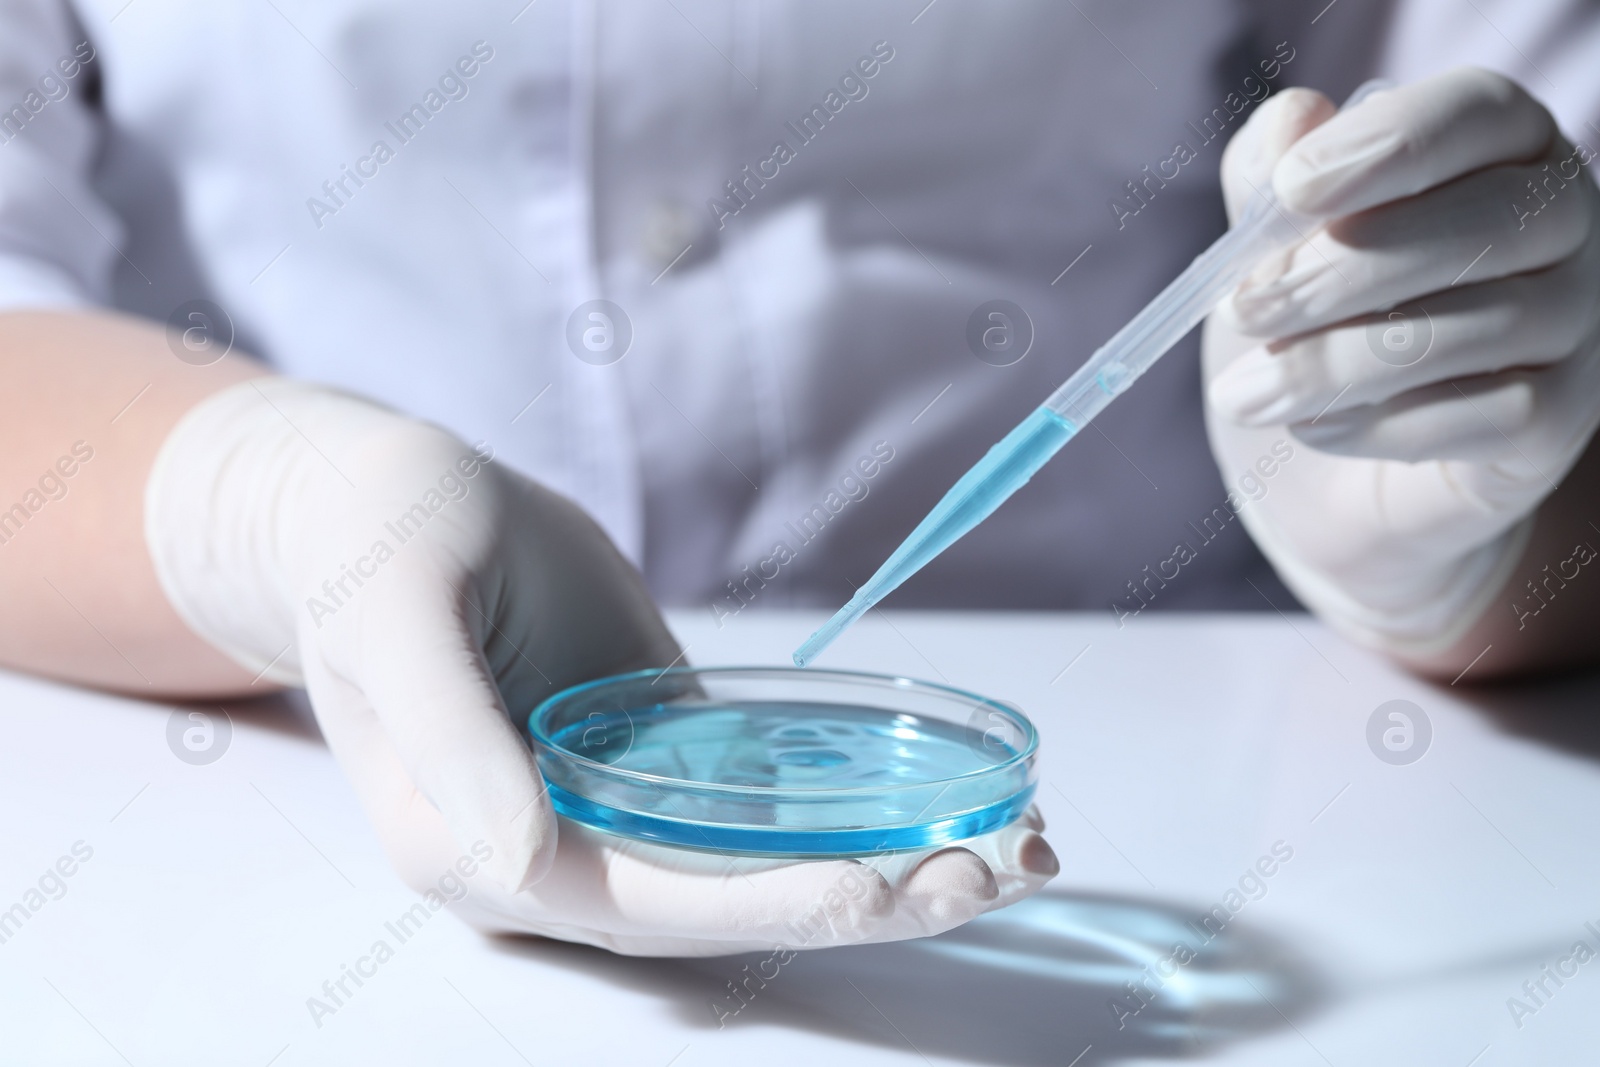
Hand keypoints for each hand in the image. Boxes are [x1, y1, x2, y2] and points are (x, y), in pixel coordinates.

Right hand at [144, 379, 1056, 953]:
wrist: (374, 501)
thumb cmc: (373, 536)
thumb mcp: (397, 613)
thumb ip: (450, 737)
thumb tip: (517, 858)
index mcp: (477, 844)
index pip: (645, 902)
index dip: (769, 902)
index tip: (883, 882)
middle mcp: (556, 850)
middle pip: (729, 904)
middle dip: (868, 894)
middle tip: (1001, 864)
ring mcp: (613, 807)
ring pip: (763, 864)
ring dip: (889, 861)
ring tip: (1014, 842)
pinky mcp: (654, 756)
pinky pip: (763, 803)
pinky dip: (854, 807)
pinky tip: (945, 795)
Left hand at [1203, 68, 1599, 654]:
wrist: (1327, 470)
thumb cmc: (1309, 327)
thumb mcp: (1270, 250)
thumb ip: (1269, 182)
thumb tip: (1290, 119)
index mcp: (1497, 146)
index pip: (1478, 111)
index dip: (1387, 143)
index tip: (1290, 189)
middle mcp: (1561, 220)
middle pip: (1486, 223)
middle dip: (1343, 271)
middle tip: (1244, 311)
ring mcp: (1575, 320)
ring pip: (1480, 327)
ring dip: (1337, 362)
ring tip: (1246, 393)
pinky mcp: (1560, 417)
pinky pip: (1491, 415)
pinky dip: (1383, 424)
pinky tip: (1313, 429)